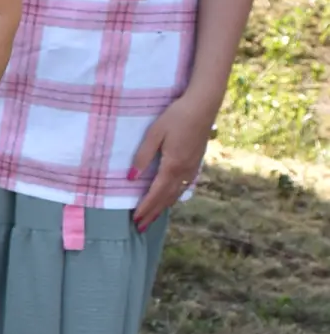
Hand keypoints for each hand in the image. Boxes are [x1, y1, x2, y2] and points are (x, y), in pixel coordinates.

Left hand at [130, 93, 214, 230]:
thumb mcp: (154, 134)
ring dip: (163, 207)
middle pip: (166, 198)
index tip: (135, 219)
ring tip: (153, 218)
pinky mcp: (196, 162)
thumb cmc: (176, 117)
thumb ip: (142, 157)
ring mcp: (192, 168)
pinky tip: (170, 199)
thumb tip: (130, 178)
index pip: (155, 193)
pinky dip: (174, 197)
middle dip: (153, 213)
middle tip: (141, 227)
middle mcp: (184, 172)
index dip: (145, 207)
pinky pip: (184, 186)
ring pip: (176, 194)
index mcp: (172, 166)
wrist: (203, 106)